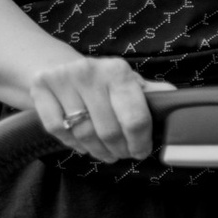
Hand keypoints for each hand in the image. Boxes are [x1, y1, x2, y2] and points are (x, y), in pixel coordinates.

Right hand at [26, 50, 156, 164]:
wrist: (55, 65)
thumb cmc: (99, 81)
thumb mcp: (127, 83)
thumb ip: (151, 94)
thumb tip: (177, 101)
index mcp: (117, 71)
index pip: (135, 119)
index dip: (140, 143)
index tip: (141, 151)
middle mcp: (89, 72)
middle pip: (110, 132)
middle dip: (120, 149)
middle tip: (123, 153)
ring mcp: (62, 79)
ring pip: (84, 135)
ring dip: (99, 151)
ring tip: (106, 152)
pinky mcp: (40, 89)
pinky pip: (59, 131)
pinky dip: (73, 144)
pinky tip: (83, 143)